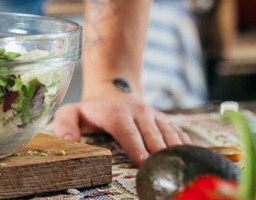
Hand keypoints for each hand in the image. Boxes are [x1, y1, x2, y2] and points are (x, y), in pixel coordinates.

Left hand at [52, 93, 191, 165]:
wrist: (113, 90)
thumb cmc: (91, 110)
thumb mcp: (71, 112)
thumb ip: (64, 124)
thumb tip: (67, 140)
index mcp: (115, 113)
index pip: (127, 130)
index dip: (136, 145)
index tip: (143, 161)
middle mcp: (138, 113)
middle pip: (152, 134)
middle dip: (158, 152)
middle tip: (164, 170)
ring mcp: (155, 116)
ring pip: (169, 133)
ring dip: (177, 150)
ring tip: (182, 167)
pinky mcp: (166, 121)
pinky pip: (180, 133)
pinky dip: (189, 145)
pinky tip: (197, 159)